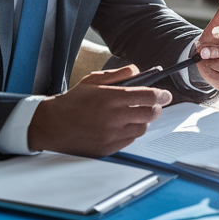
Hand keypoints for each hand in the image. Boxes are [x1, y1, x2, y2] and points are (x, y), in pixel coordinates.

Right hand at [26, 66, 171, 156]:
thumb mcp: (94, 80)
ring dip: (143, 121)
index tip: (165, 94)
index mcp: (111, 98)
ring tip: (135, 115)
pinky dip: (131, 132)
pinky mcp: (108, 148)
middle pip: (150, 114)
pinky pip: (130, 140)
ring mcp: (112, 135)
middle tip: (155, 105)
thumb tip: (138, 71)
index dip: (161, 95)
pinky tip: (122, 126)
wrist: (53, 125)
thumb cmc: (74, 101)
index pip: (148, 96)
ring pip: (142, 128)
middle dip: (156, 108)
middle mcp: (114, 117)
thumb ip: (118, 74)